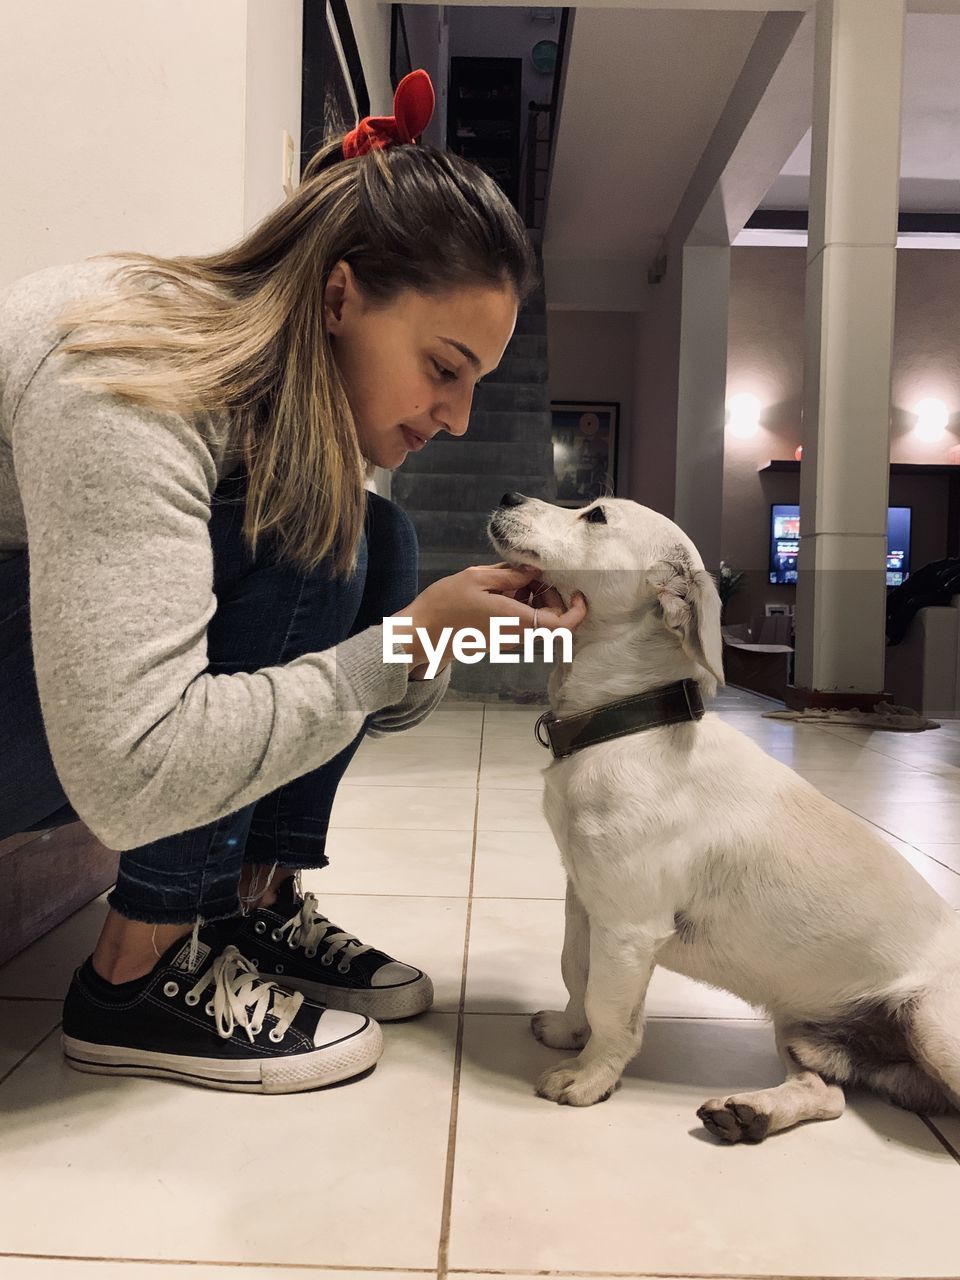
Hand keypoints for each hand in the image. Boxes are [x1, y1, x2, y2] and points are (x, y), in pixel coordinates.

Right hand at [390, 562, 587, 674]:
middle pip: (552, 619)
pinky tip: (500, 588)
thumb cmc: (445, 604)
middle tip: (530, 574)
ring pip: (536, 618)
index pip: (561, 626)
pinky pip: (520, 620)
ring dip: (532, 597)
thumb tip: (535, 570)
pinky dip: (519, 602)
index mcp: (516, 620)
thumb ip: (510, 574)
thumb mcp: (477, 578)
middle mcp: (517, 634)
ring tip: (509, 578)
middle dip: (550, 594)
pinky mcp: (498, 637)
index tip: (578, 593)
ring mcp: (508, 638)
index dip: (576, 611)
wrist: (421, 633)